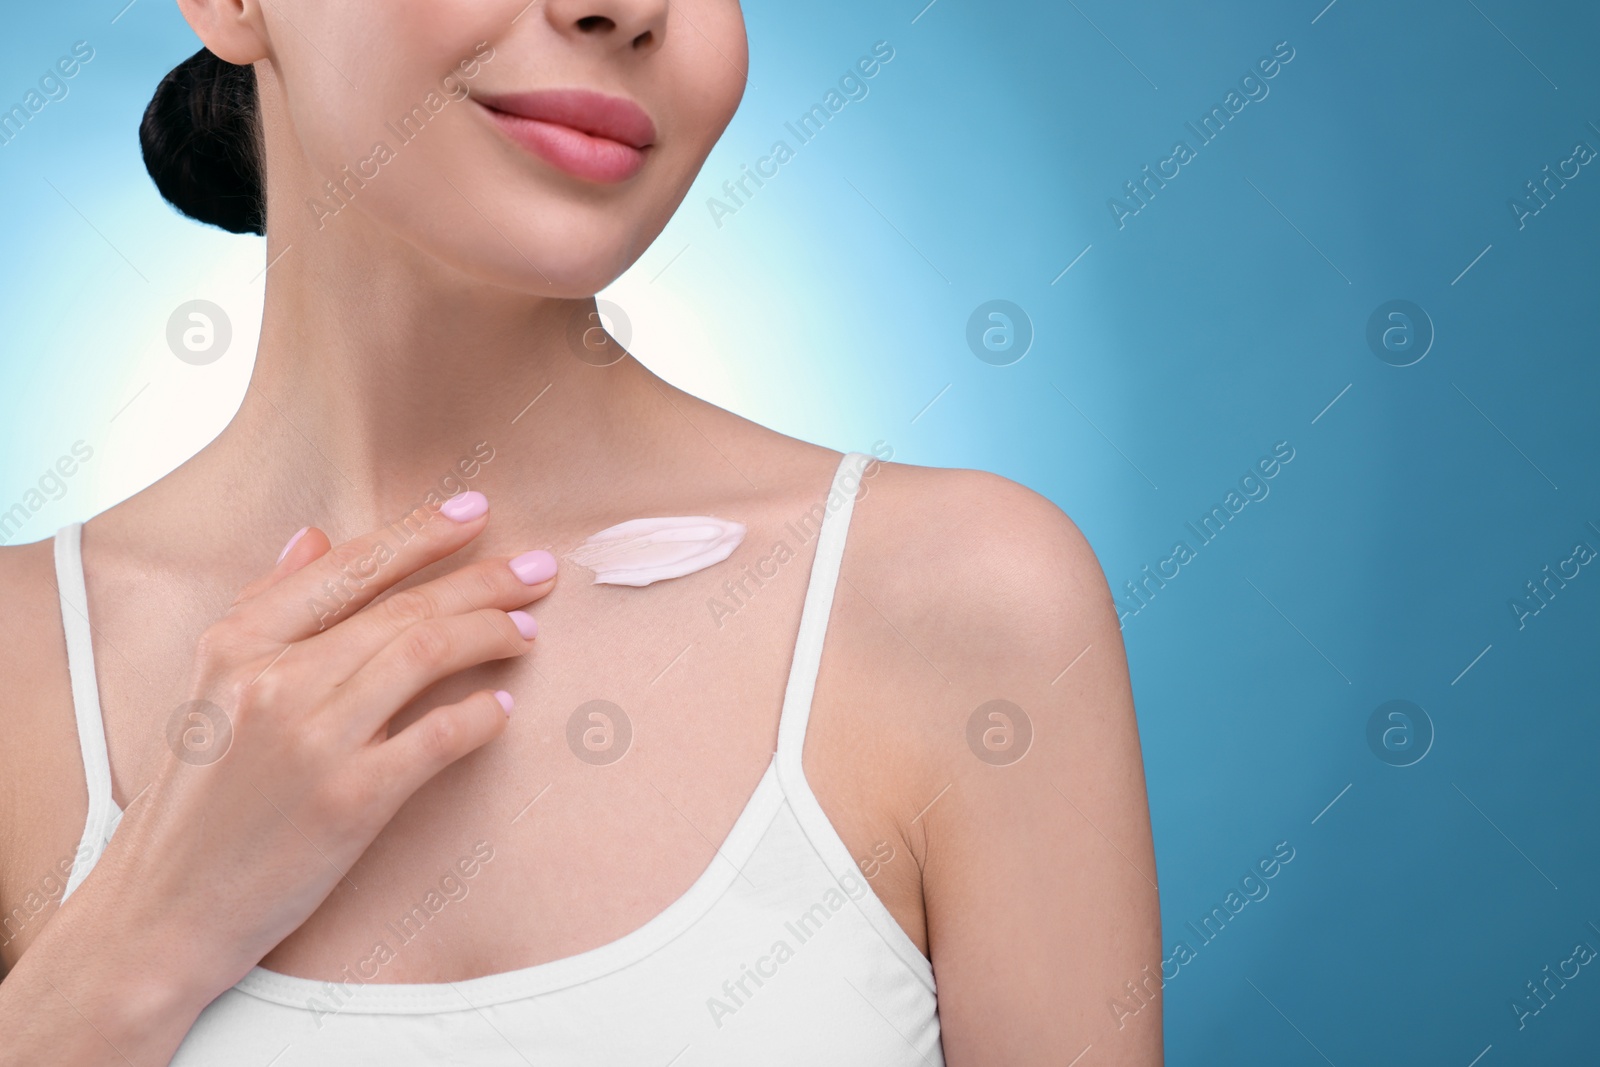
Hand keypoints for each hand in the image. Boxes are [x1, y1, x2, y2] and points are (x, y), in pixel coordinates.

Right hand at [92, 493, 554, 996]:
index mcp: (237, 644)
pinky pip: (438, 736)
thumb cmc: (195, 803)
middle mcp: (274, 680)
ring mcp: (313, 739)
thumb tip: (314, 537)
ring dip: (491, 633)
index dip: (421, 534)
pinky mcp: (349, 801)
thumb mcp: (208, 690)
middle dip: (482, 580)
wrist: (161, 912)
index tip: (476, 513)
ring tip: (527, 629)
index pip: (350, 567)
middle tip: (538, 570)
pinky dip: (480, 715)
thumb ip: (264, 607)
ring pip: (426, 653)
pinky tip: (503, 707)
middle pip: (402, 606)